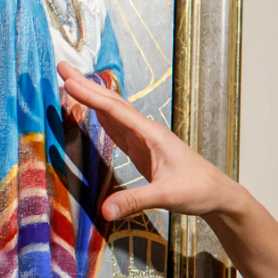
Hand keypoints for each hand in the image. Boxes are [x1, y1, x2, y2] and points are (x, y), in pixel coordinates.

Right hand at [55, 62, 235, 220]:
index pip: (115, 110)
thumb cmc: (198, 190)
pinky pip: (117, 128)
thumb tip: (105, 210)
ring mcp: (144, 139)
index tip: (68, 81)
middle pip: (111, 104)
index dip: (90, 96)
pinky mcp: (142, 150)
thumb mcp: (166, 196)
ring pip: (113, 113)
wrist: (216, 194)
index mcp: (152, 134)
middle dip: (85, 86)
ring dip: (90, 97)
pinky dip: (100, 116)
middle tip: (61, 67)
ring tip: (69, 81)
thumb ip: (135, 201)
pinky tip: (91, 110)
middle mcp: (146, 131)